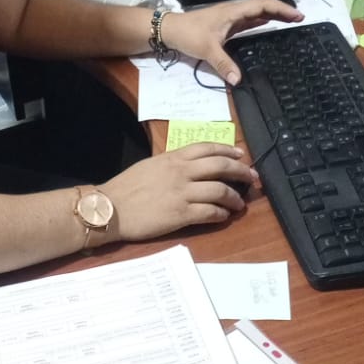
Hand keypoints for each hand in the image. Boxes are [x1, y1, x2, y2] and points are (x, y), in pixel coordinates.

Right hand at [103, 144, 258, 239]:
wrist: (110, 208)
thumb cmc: (126, 187)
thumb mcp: (150, 166)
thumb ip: (171, 164)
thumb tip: (189, 166)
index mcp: (173, 158)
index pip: (207, 148)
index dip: (228, 149)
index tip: (240, 154)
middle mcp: (181, 172)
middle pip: (221, 166)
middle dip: (241, 171)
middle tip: (252, 177)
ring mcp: (182, 193)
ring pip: (220, 190)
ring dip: (234, 197)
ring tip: (240, 203)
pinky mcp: (181, 215)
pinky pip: (209, 212)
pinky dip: (221, 214)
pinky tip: (224, 216)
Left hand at [158, 0, 302, 83]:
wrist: (170, 30)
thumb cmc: (188, 33)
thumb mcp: (207, 49)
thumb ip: (223, 64)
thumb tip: (238, 80)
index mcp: (234, 11)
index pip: (263, 5)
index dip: (282, 9)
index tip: (298, 15)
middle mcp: (234, 11)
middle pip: (263, 7)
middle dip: (282, 10)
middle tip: (300, 18)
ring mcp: (230, 18)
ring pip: (256, 13)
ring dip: (273, 15)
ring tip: (290, 21)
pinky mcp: (226, 25)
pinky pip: (249, 21)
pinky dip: (261, 22)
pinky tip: (268, 26)